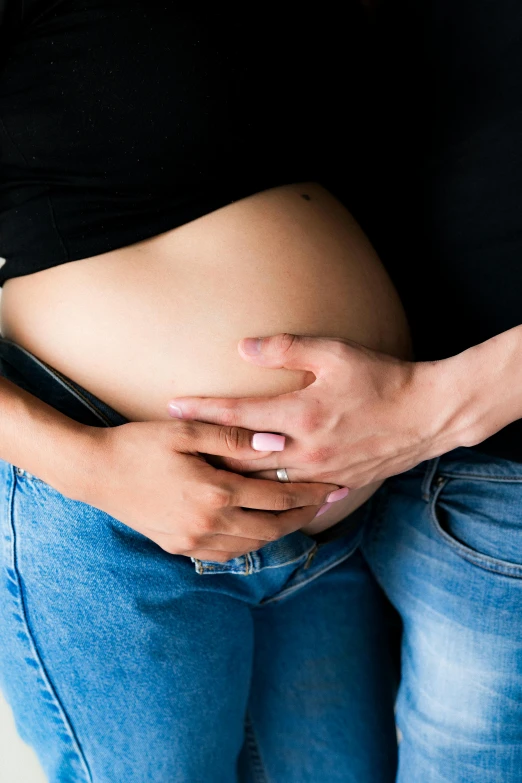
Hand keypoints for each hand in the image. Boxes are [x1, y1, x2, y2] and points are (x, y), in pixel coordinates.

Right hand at [76, 419, 341, 561]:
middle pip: (272, 527)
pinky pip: (226, 554)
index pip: (277, 497)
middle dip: (304, 517)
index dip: (310, 493)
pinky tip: (258, 531)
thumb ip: (233, 437)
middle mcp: (209, 523)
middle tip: (327, 504)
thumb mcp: (186, 431)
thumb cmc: (139, 444)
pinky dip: (250, 544)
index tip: (333, 487)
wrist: (95, 473)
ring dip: (280, 532)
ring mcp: (193, 540)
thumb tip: (277, 441)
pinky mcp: (179, 547)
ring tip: (299, 517)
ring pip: (252, 545)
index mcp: (215, 492)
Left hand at [167, 333, 463, 488]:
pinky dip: (269, 499)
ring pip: (263, 485)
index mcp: (301, 414)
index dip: (201, 410)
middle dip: (205, 453)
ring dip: (231, 480)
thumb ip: (286, 349)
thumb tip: (243, 348)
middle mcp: (305, 450)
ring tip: (202, 474)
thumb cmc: (380, 378)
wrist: (427, 414)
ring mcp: (320, 473)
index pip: (236, 416)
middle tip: (175, 450)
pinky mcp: (336, 485)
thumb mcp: (334, 353)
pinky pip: (293, 499)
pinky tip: (251, 499)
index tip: (172, 407)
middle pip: (241, 458)